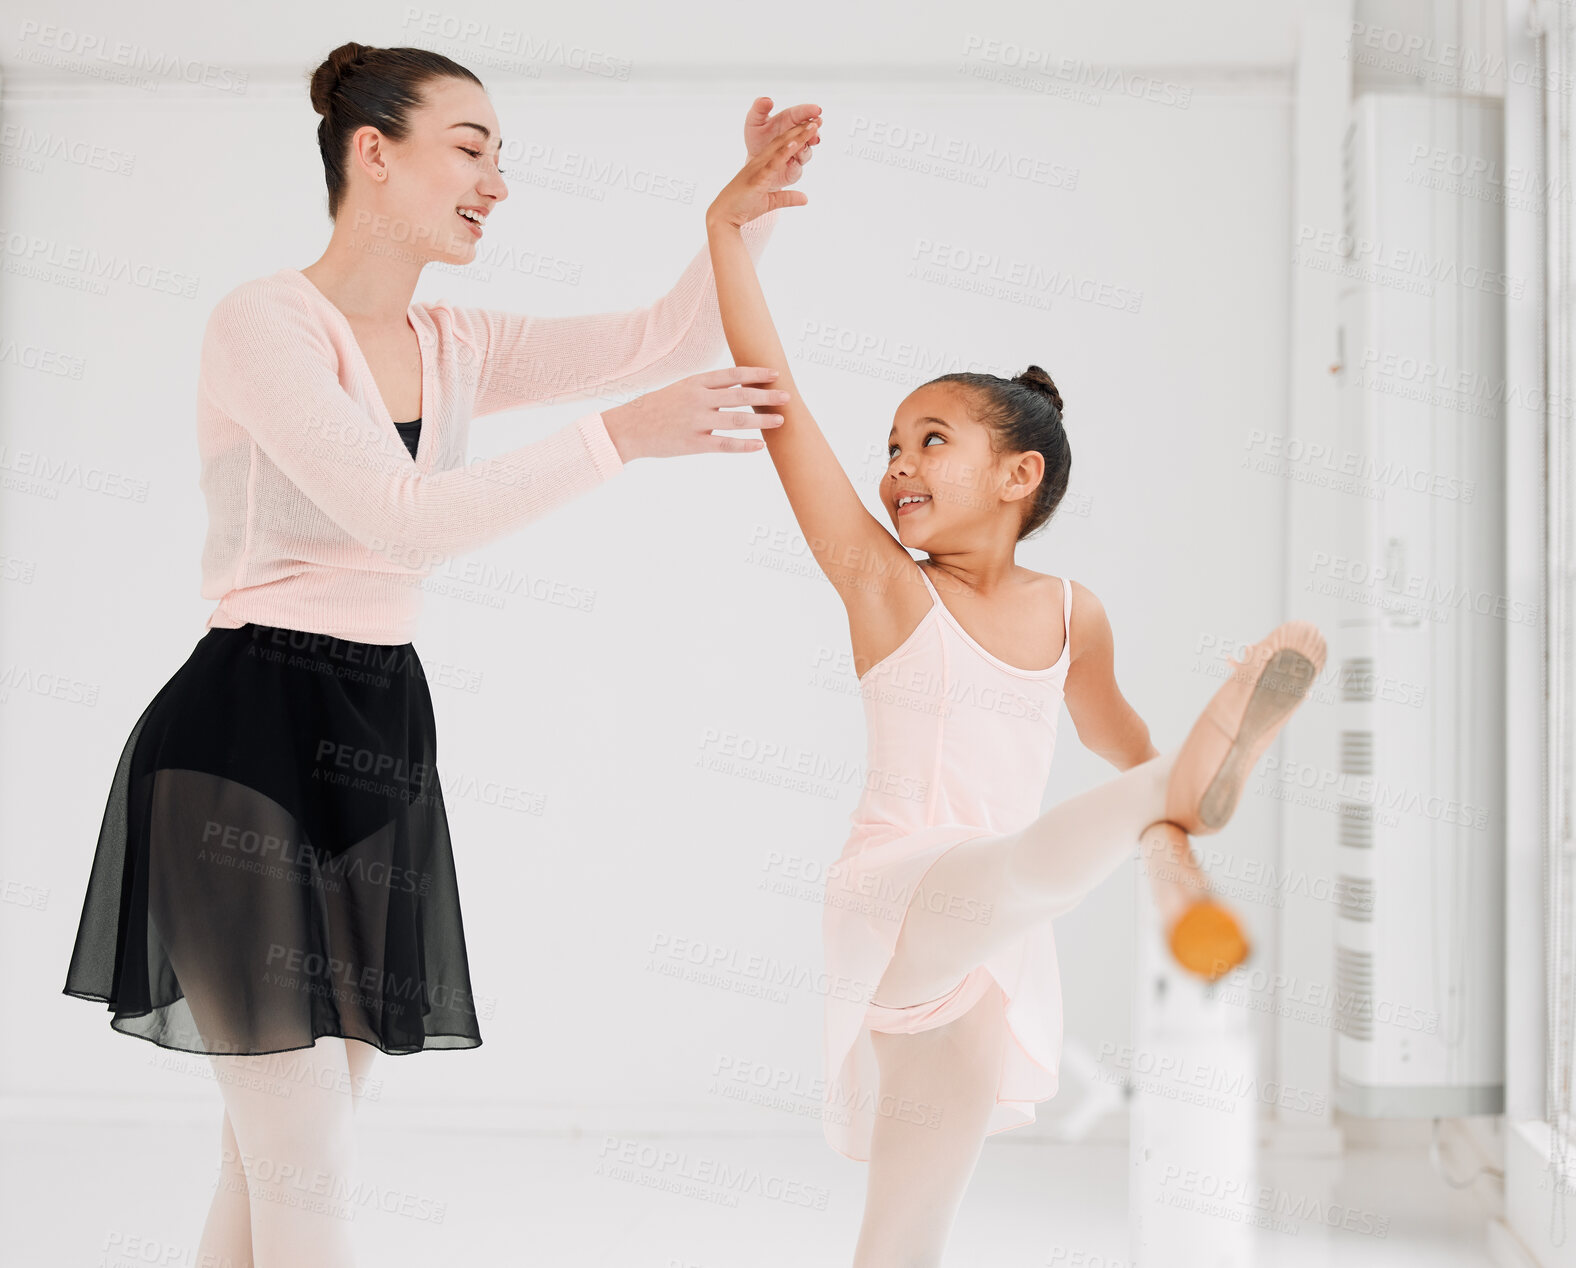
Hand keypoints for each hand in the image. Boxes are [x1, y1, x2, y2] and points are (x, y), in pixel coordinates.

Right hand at [600, 367, 789, 460]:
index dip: (756, 373)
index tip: (775, 373)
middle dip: (766, 395)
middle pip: (740, 395)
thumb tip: (735, 387)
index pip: (732, 375)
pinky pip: (724, 444)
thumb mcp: (680, 389)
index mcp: (695, 383)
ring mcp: (696, 421)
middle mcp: (698, 399)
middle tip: (787, 396)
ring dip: (762, 419)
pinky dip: (744, 445)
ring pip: (737, 419)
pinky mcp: (693, 443)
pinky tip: (760, 445)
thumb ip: (705, 389)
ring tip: (780, 421)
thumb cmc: (656, 408)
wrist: (629, 428)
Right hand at [707, 115, 818, 231]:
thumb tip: (805, 198)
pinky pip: (772, 163)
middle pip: (783, 142)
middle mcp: (761, 162)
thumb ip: (788, 198)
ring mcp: (759, 169)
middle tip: (818, 120)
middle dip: (801, 130)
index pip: (783, 147)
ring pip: (780, 148)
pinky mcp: (757, 178)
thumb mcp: (771, 203)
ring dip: (797, 137)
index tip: (812, 128)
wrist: (724, 217)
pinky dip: (783, 153)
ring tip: (812, 126)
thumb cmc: (743, 208)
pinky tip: (794, 144)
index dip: (798, 136)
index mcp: (763, 166)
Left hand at [744, 96, 820, 186]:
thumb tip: (767, 100)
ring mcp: (798, 152)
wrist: (754, 160)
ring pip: (807, 150)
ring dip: (806, 146)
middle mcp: (797, 135)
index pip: (802, 113)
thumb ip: (759, 109)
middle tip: (817, 124)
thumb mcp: (754, 121)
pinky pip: (797, 167)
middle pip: (810, 131)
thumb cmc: (756, 138)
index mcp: (789, 120)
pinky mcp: (794, 168)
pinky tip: (790, 160)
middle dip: (814, 128)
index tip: (817, 110)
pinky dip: (794, 163)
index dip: (810, 111)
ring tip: (803, 143)